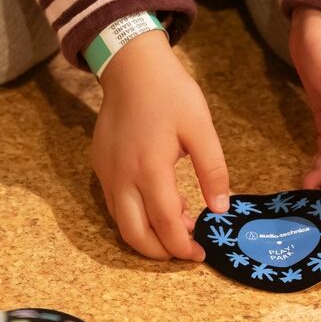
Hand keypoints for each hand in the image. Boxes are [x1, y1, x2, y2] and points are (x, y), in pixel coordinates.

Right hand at [92, 30, 229, 259]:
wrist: (131, 67)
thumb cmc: (170, 94)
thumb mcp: (201, 128)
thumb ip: (213, 171)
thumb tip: (220, 208)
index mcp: (150, 169)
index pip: (165, 224)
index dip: (183, 246)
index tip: (200, 254)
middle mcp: (123, 178)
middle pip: (136, 235)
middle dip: (161, 253)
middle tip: (186, 252)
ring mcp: (107, 174)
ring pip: (121, 224)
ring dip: (147, 237)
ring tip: (177, 230)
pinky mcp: (100, 168)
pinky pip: (115, 205)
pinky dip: (136, 217)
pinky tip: (159, 206)